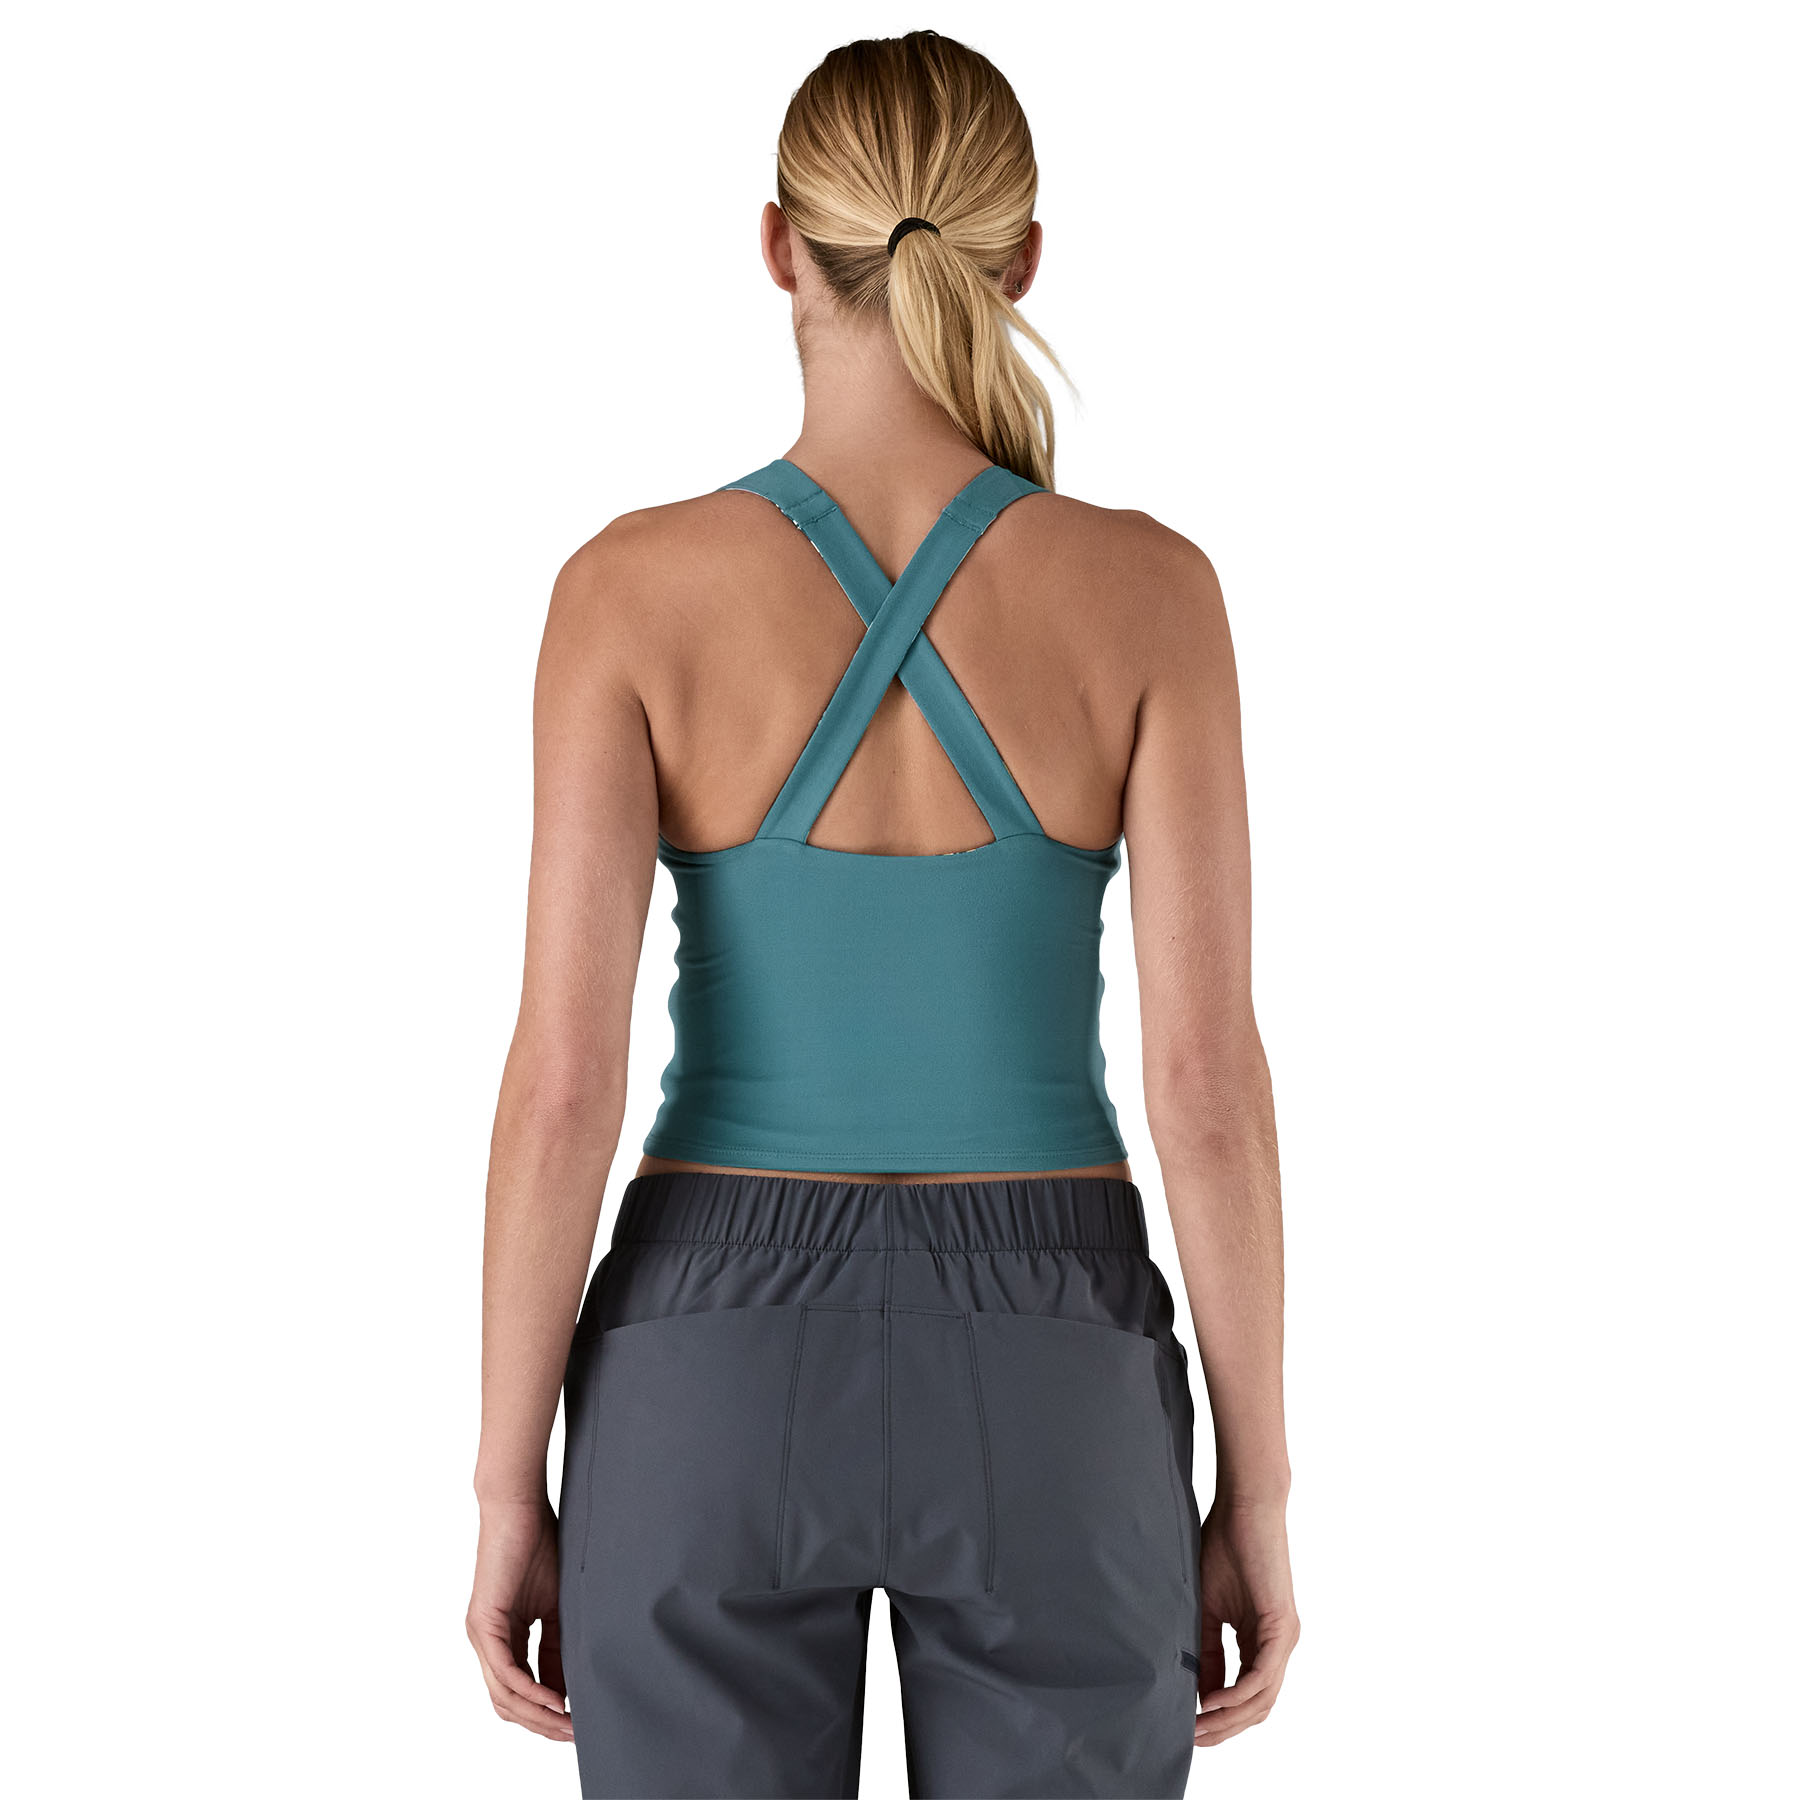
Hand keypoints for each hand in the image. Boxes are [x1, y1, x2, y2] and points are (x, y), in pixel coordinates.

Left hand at [466, 1496, 573, 1742]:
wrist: (519, 1507)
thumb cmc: (540, 1544)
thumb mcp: (557, 1604)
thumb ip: (557, 1644)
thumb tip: (569, 1686)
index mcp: (503, 1638)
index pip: (522, 1690)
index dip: (549, 1712)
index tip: (578, 1723)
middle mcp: (486, 1642)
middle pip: (510, 1703)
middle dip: (543, 1724)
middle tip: (575, 1735)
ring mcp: (481, 1635)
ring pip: (505, 1695)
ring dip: (538, 1715)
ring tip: (569, 1725)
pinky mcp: (484, 1623)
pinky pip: (505, 1672)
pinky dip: (530, 1690)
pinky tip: (555, 1700)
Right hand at [1194, 1495, 1298, 1746]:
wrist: (1244, 1508)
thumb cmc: (1224, 1547)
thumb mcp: (1208, 1608)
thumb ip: (1207, 1650)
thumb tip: (1199, 1692)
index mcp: (1262, 1642)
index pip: (1247, 1695)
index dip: (1220, 1718)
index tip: (1189, 1729)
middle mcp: (1279, 1646)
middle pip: (1258, 1707)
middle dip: (1225, 1728)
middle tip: (1192, 1739)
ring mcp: (1284, 1638)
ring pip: (1262, 1698)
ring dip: (1230, 1718)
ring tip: (1198, 1726)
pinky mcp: (1280, 1625)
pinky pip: (1262, 1674)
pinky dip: (1238, 1692)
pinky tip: (1212, 1700)